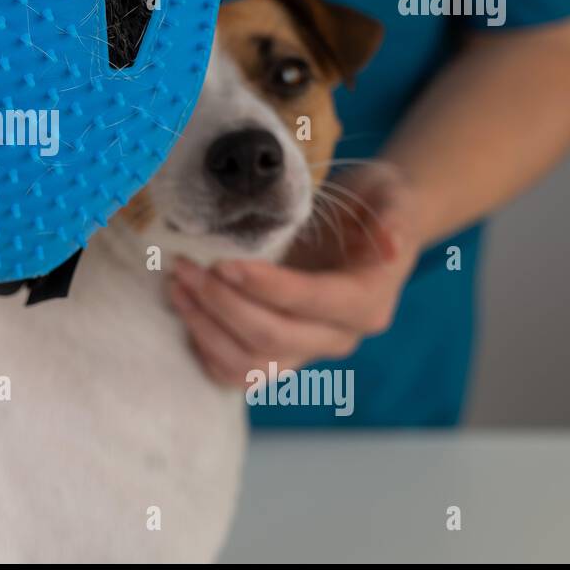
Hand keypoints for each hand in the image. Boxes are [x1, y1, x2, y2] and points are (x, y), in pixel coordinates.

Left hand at [167, 163, 422, 385]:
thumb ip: (392, 217)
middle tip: (186, 268)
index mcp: (367, 300)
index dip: (266, 287)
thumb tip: (392, 243)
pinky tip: (187, 313)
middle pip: (272, 337)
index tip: (224, 263)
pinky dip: (207, 351)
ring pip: (250, 365)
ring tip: (177, 286)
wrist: (367, 225)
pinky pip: (239, 374)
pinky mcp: (281, 356)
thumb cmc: (374, 204)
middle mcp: (338, 336)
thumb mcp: (389, 196)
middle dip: (222, 304)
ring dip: (206, 329)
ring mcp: (308, 352)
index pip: (311, 302)